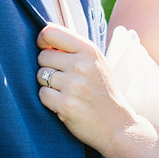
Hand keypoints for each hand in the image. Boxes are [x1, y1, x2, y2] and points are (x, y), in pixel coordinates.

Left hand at [36, 24, 140, 153]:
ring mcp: (73, 85)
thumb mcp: (95, 63)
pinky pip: (42, 94)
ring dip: (48, 85)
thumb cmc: (102, 92)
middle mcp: (81, 65)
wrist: (118, 125)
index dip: (42, 40)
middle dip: (47, 67)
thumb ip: (73, 49)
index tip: (45, 48)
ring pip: (40, 76)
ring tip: (67, 92)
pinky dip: (49, 100)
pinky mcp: (65, 104)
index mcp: (89, 50)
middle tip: (64, 79)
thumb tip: (43, 38)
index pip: (51, 32)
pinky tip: (64, 104)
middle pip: (42, 56)